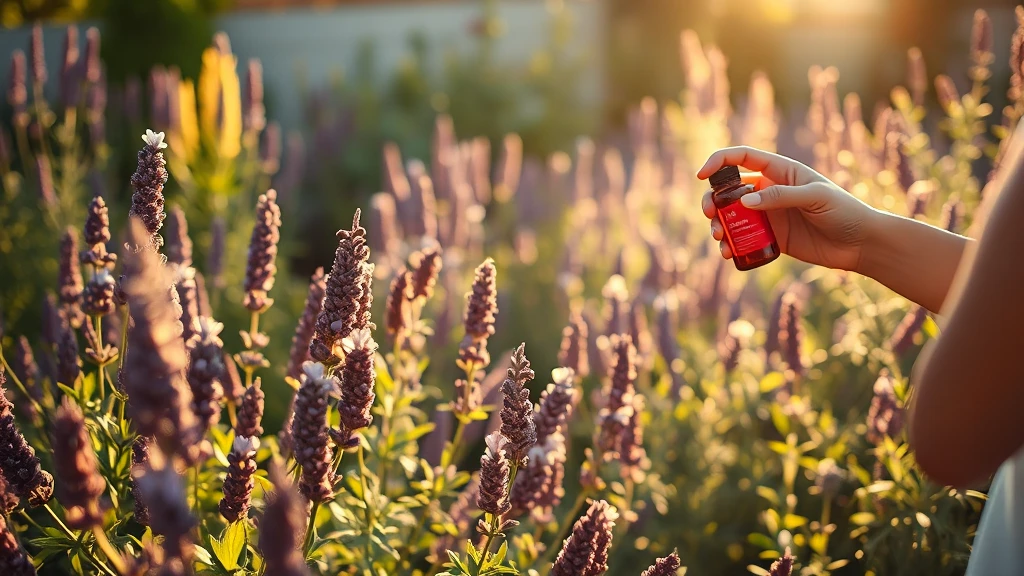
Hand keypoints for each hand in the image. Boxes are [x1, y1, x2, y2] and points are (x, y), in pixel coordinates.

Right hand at [697, 146, 878, 271]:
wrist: (860, 243)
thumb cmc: (844, 211)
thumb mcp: (815, 198)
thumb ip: (780, 197)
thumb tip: (743, 200)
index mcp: (780, 171)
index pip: (742, 158)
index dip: (718, 161)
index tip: (701, 175)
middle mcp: (769, 191)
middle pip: (728, 190)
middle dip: (712, 200)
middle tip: (710, 214)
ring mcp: (768, 215)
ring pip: (731, 216)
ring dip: (718, 225)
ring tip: (719, 239)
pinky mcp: (771, 238)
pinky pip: (743, 239)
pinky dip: (731, 245)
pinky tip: (729, 254)